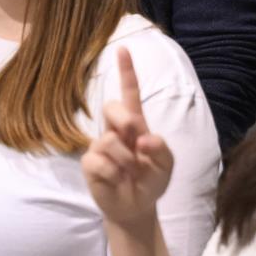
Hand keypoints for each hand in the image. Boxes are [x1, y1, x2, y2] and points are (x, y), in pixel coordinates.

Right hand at [82, 47, 176, 231]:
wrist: (137, 206)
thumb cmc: (151, 180)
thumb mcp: (166, 165)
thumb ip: (162, 149)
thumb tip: (143, 140)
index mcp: (136, 124)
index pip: (130, 93)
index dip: (126, 72)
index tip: (123, 49)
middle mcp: (115, 130)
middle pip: (112, 107)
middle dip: (125, 121)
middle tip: (136, 142)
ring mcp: (100, 146)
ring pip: (108, 139)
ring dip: (126, 161)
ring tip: (131, 173)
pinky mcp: (89, 164)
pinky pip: (99, 162)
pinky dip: (114, 174)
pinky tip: (117, 181)